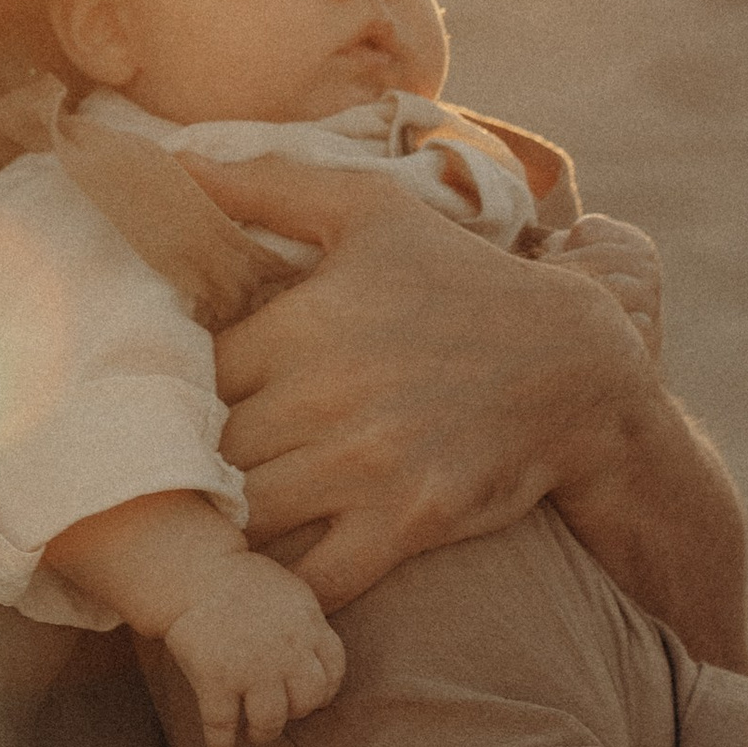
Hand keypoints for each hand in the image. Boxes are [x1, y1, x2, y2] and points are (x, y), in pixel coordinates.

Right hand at [163, 557, 346, 746]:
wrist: (194, 572)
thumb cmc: (242, 581)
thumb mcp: (290, 592)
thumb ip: (308, 623)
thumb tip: (319, 656)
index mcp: (307, 626)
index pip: (334, 670)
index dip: (324, 689)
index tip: (311, 696)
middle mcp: (285, 651)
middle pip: (307, 700)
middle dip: (296, 710)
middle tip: (281, 710)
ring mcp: (250, 668)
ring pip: (271, 721)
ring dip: (265, 733)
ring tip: (255, 732)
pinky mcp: (215, 681)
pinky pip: (221, 727)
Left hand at [184, 152, 655, 608]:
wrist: (575, 366)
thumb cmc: (461, 280)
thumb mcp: (370, 211)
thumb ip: (264, 185)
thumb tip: (172, 160)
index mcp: (301, 324)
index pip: (188, 375)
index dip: (177, 394)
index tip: (182, 403)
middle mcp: (323, 398)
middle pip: (209, 451)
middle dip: (196, 462)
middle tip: (191, 468)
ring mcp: (365, 467)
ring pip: (246, 516)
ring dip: (228, 523)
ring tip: (221, 518)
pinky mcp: (406, 525)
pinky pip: (313, 578)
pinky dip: (284, 586)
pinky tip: (274, 574)